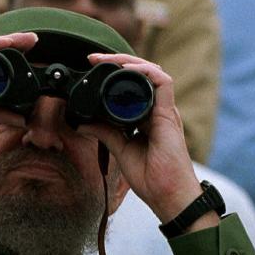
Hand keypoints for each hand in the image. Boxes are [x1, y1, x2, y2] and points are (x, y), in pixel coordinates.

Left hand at [77, 54, 204, 224]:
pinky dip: (146, 71)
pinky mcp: (170, 115)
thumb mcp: (121, 151)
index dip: (114, 74)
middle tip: (93, 59)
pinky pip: (163, 82)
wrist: (169, 196)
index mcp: (147, 118)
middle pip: (141, 74)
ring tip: (107, 59)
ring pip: (152, 72)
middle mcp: (158, 111)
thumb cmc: (152, 179)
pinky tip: (127, 70)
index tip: (91, 70)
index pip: (132, 86)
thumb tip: (83, 123)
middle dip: (118, 62)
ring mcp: (166, 111)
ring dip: (129, 62)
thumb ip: (106, 134)